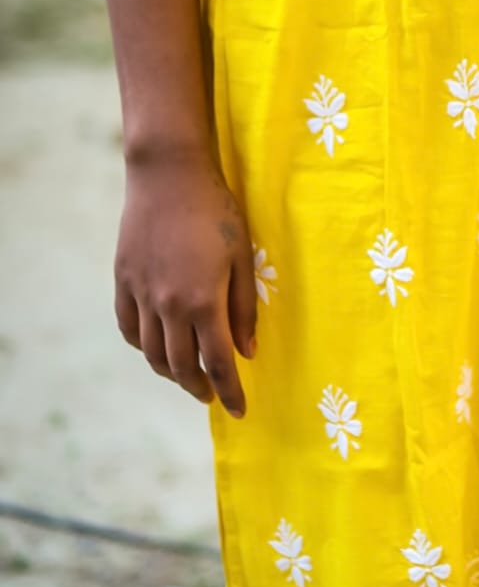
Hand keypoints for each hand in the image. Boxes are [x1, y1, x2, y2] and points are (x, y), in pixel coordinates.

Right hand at [113, 147, 257, 417]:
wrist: (168, 176)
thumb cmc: (216, 211)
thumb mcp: (242, 257)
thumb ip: (244, 308)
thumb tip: (248, 351)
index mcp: (203, 300)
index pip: (218, 362)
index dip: (230, 391)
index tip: (240, 411)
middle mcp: (168, 305)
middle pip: (181, 366)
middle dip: (200, 388)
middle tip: (213, 395)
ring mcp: (141, 294)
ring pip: (153, 353)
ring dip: (171, 372)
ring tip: (188, 376)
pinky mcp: (123, 281)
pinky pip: (130, 328)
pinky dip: (144, 346)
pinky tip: (158, 347)